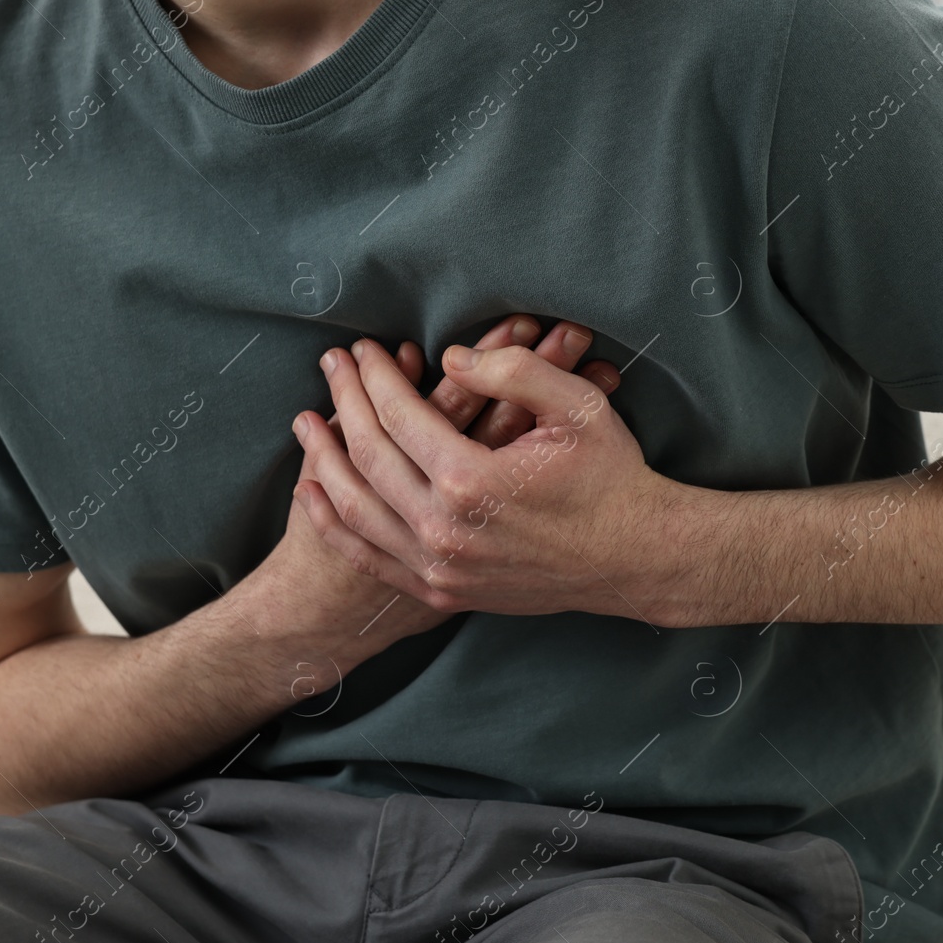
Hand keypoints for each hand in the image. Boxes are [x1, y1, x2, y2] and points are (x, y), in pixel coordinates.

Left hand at [292, 338, 669, 621]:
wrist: (635, 559)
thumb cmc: (612, 477)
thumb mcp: (578, 408)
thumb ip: (513, 372)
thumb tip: (450, 359)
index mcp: (472, 481)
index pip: (399, 415)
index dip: (375, 376)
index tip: (361, 349)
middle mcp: (444, 530)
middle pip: (369, 456)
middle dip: (344, 403)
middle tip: (329, 366)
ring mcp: (439, 568)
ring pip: (357, 508)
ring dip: (323, 461)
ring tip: (306, 423)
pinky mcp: (443, 593)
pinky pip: (370, 557)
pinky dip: (334, 524)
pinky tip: (312, 493)